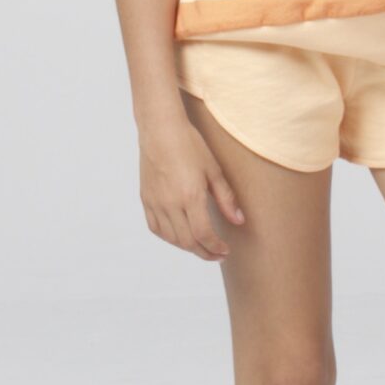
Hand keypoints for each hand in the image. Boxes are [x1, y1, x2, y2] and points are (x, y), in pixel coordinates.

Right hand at [138, 114, 245, 259]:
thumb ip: (226, 199)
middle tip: (218, 254)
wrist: (160, 130)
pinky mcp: (146, 199)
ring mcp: (155, 202)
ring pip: (171, 238)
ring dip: (188, 247)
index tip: (225, 251)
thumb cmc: (189, 145)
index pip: (203, 235)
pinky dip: (169, 237)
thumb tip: (239, 220)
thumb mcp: (213, 170)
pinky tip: (180, 236)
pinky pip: (156, 228)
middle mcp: (170, 203)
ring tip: (202, 246)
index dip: (215, 247)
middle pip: (187, 241)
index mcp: (190, 196)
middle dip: (204, 252)